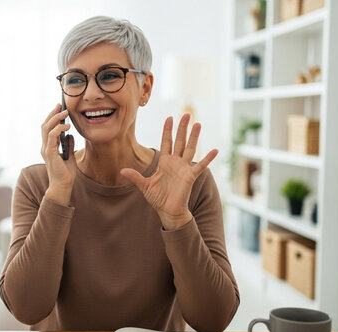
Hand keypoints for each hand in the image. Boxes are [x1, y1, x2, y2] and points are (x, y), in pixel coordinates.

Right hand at [41, 104, 76, 204]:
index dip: (52, 117)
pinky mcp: (50, 153)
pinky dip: (58, 129)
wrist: (63, 186)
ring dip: (56, 118)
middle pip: (45, 125)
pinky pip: (52, 136)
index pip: (47, 129)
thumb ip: (68, 145)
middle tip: (60, 105)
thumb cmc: (65, 174)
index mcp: (48, 147)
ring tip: (65, 113)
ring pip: (46, 128)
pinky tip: (66, 126)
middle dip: (52, 114)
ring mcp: (46, 150)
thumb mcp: (70, 155)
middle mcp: (45, 147)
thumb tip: (69, 135)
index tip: (59, 109)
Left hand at [120, 114, 217, 229]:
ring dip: (194, 137)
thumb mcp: (144, 186)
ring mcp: (184, 168)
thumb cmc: (158, 198)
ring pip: (190, 149)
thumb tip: (122, 171)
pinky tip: (215, 150)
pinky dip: (208, 158)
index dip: (167, 130)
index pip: (166, 142)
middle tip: (186, 114)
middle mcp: (175, 162)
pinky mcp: (190, 177)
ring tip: (198, 124)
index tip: (169, 117)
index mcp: (164, 162)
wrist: (167, 211)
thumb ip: (135, 177)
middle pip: (180, 141)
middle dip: (182, 128)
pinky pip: (200, 166)